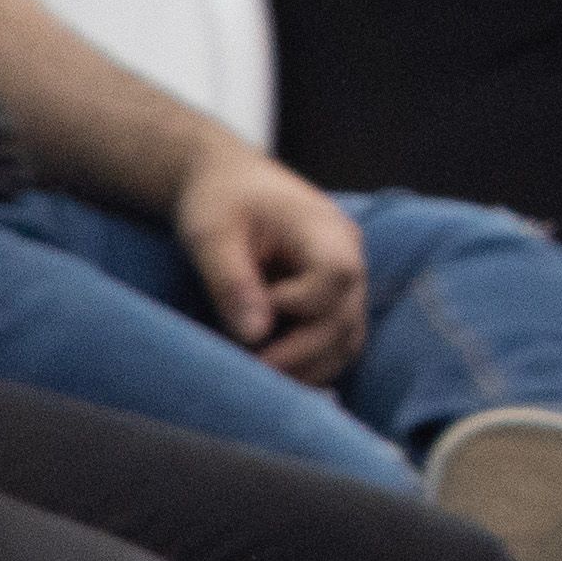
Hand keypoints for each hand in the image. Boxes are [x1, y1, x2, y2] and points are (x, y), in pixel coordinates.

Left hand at [171, 142, 370, 385]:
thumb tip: (255, 336)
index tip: (255, 309)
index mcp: (326, 231)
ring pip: (349, 340)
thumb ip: (232, 282)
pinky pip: (338, 342)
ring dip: (310, 367)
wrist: (230, 180)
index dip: (299, 304)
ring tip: (261, 380)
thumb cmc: (219, 201)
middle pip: (347, 319)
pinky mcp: (333, 299)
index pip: (337, 277)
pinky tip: (276, 372)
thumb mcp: (211, 234)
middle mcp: (350, 256)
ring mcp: (348, 281)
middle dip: (300, 354)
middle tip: (249, 373)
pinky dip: (312, 363)